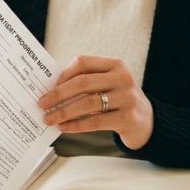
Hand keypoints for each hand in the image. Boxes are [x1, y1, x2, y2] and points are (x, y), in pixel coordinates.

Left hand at [37, 55, 153, 149]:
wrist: (148, 122)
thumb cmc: (119, 101)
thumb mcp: (108, 85)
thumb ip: (86, 83)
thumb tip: (52, 91)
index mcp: (115, 65)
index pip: (83, 62)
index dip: (63, 74)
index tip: (49, 87)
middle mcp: (122, 78)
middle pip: (83, 83)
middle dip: (58, 94)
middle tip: (42, 103)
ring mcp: (127, 98)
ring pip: (87, 103)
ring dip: (64, 112)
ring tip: (49, 119)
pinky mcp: (128, 118)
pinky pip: (96, 121)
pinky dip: (76, 125)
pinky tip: (64, 128)